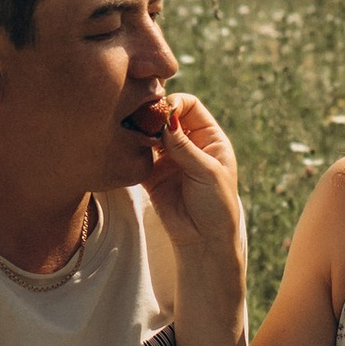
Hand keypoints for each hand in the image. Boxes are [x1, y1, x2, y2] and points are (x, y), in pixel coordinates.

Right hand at [131, 94, 246, 295]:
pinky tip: (128, 150)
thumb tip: (165, 118)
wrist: (203, 241)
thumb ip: (184, 146)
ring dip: (141, 131)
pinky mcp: (152, 175)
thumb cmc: (216, 205)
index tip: (162, 112)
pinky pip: (139, 156)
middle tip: (142, 119)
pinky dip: (132, 151)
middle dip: (154, 115)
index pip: (190, 106)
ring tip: (134, 135)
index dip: (175, 104)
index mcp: (210, 138)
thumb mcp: (206, 172)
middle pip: (167, 117)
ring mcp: (169, 159)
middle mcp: (189, 144)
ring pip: (150, 134)